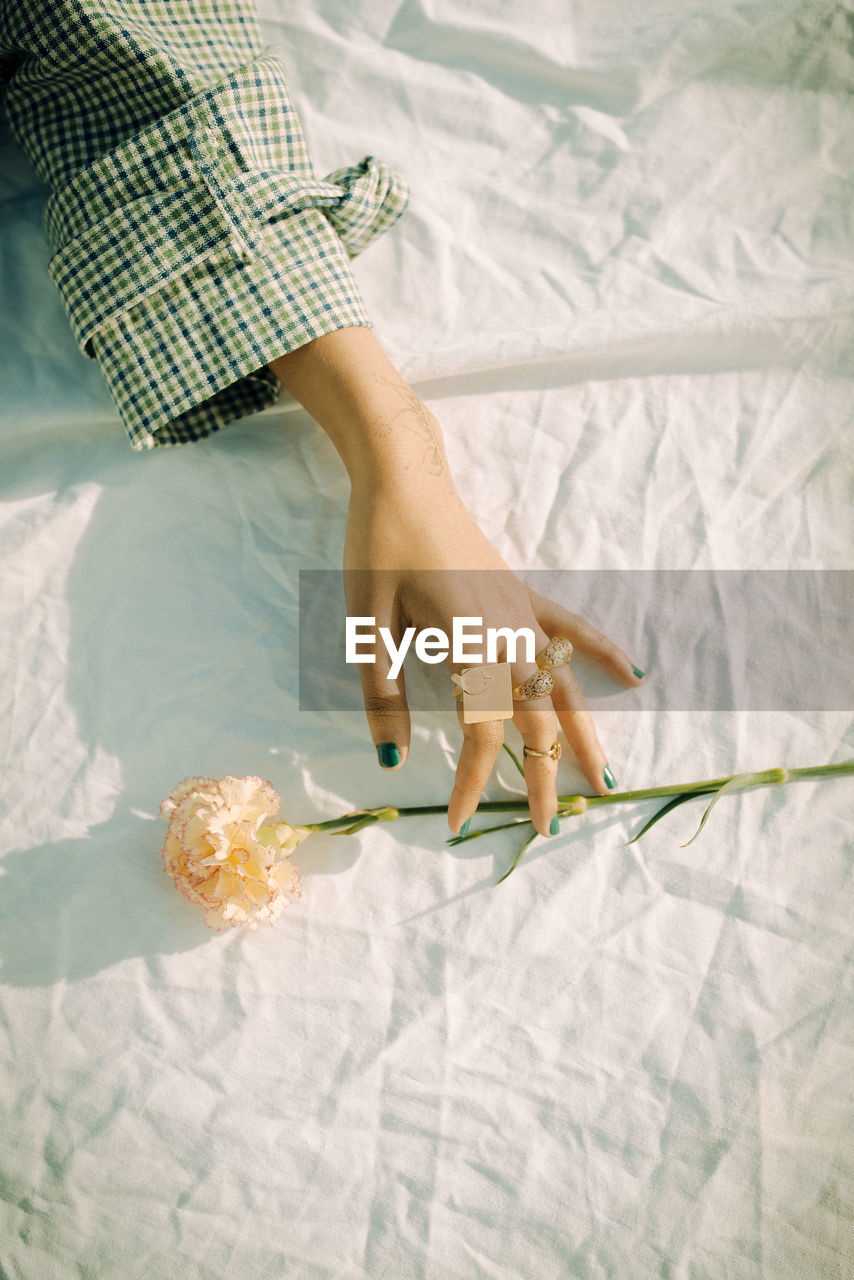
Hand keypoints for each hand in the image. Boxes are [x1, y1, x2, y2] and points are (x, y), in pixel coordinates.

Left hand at [268, 328, 642, 837]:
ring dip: (584, 736)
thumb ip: (382, 691)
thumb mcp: (366, 621)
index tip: (460, 822)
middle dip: (544, 779)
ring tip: (607, 782)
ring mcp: (522, 612)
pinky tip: (634, 675)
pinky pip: (573, 628)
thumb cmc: (377, 545)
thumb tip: (394, 759)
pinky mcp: (522, 594)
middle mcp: (508, 633)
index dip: (476, 782)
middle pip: (536, 719)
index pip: (483, 731)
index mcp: (469, 642)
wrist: (404, 477)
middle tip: (548, 832)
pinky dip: (603, 652)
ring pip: (564, 685)